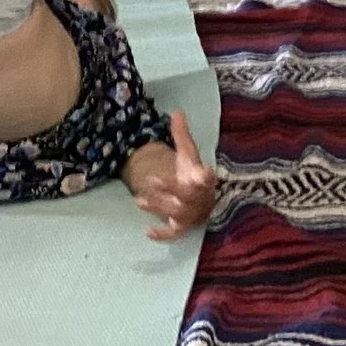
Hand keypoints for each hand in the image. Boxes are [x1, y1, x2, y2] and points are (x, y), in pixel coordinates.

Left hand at [126, 113, 217, 242]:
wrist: (204, 200)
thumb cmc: (195, 174)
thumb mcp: (188, 154)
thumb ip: (182, 135)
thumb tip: (176, 111)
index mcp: (204, 178)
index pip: (206, 178)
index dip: (205, 177)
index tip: (201, 173)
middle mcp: (200, 198)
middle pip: (187, 195)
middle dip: (170, 189)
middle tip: (152, 180)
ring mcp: (192, 214)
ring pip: (176, 213)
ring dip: (158, 208)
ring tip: (138, 200)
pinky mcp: (184, 227)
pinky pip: (174, 234)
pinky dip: (163, 234)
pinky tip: (148, 231)